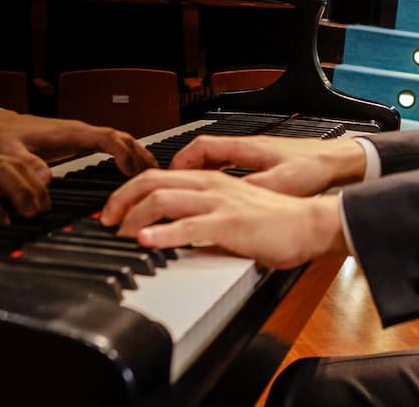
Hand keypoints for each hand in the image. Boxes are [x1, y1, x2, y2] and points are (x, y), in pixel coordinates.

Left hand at [0, 109, 156, 174]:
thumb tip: (47, 179)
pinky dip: (126, 154)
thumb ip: (26, 165)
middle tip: (157, 175)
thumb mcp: (8, 152)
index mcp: (69, 132)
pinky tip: (132, 168)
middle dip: (141, 154)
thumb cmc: (3, 136)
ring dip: (137, 153)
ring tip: (153, 174)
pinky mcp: (79, 142)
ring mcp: (81, 135)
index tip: (134, 170)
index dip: (123, 152)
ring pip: (119, 139)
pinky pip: (110, 144)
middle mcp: (80, 131)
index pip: (106, 137)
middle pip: (121, 137)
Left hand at [100, 170, 346, 268]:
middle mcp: (211, 185)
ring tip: (120, 233)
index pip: (158, 176)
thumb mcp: (234, 212)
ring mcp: (219, 203)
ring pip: (162, 199)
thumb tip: (182, 231)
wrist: (310, 224)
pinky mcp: (228, 224)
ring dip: (133, 216)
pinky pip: (187, 226)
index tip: (116, 210)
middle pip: (151, 181)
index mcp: (212, 180)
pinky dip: (161, 234)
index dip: (130, 191)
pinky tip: (145, 242)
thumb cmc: (278, 222)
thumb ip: (208, 215)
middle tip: (107, 221)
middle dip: (121, 200)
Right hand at [169, 135, 366, 196]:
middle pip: (203, 153)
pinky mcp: (262, 164)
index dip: (181, 161)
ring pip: (216, 160)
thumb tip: (225, 200)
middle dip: (182, 169)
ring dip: (198, 174)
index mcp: (245, 147)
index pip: (201, 147)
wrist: (337, 162)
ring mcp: (254, 154)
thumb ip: (250, 190)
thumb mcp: (280, 184)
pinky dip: (216, 179)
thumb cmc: (313, 167)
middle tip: (169, 188)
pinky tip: (217, 196)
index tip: (168, 177)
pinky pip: (229, 168)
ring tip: (186, 193)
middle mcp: (246, 147)